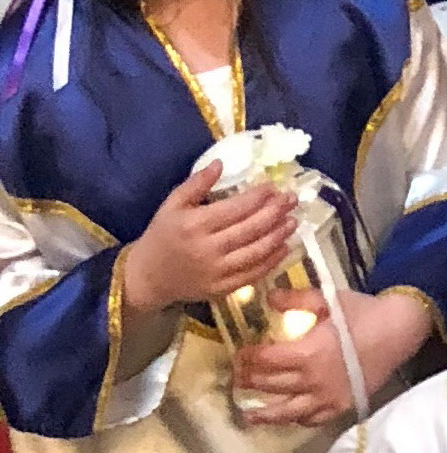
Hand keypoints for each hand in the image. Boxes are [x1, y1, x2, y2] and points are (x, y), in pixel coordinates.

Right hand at [117, 167, 295, 316]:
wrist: (147, 277)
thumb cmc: (161, 235)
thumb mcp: (171, 205)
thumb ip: (196, 183)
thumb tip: (221, 163)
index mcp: (194, 225)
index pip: (235, 209)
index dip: (258, 197)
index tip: (273, 187)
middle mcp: (208, 249)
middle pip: (251, 229)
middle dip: (275, 212)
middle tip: (291, 200)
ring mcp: (217, 271)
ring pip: (257, 252)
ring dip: (279, 235)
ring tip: (293, 221)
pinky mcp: (223, 289)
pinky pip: (254, 274)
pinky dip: (272, 261)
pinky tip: (284, 247)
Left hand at [234, 290, 435, 427]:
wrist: (401, 330)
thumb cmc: (364, 312)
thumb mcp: (327, 299)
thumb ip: (295, 299)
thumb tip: (268, 298)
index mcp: (306, 353)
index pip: (264, 360)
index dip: (247, 357)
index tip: (240, 353)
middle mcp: (312, 380)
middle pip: (271, 386)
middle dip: (250, 381)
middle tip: (240, 378)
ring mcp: (328, 397)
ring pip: (288, 412)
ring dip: (266, 414)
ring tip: (249, 415)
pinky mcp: (343, 405)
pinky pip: (315, 419)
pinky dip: (299, 420)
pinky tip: (291, 417)